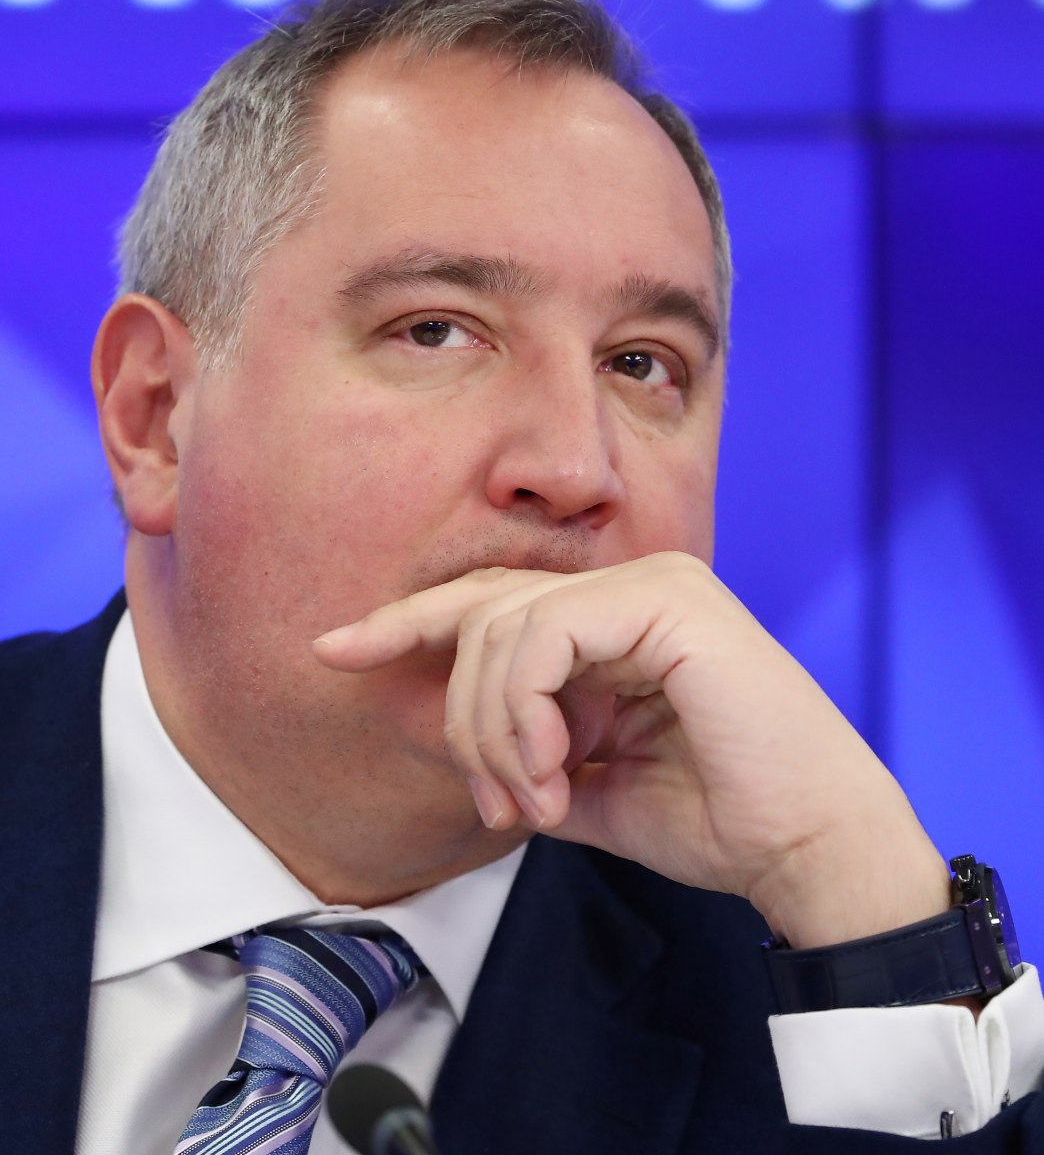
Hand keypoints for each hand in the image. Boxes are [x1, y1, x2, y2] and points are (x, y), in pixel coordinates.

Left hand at [314, 553, 948, 947]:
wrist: (809, 849)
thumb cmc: (718, 819)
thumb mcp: (592, 786)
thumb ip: (532, 756)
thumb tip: (476, 759)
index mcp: (616, 620)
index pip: (491, 603)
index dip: (405, 625)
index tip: (332, 651)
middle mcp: (632, 585)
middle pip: (482, 616)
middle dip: (463, 718)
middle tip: (499, 804)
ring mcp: (651, 584)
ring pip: (502, 628)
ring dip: (495, 731)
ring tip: (535, 802)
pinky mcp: (666, 602)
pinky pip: (543, 636)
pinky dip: (525, 711)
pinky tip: (556, 770)